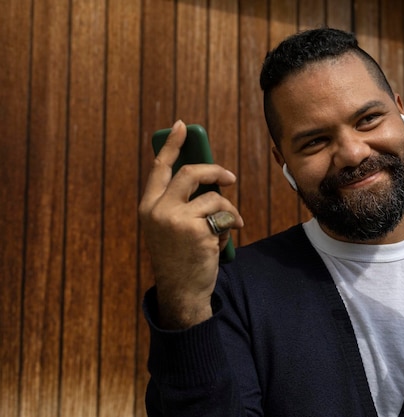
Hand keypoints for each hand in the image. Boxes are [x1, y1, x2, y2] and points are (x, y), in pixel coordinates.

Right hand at [139, 120, 243, 327]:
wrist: (182, 291)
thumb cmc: (180, 256)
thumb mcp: (171, 226)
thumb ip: (182, 201)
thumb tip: (210, 175)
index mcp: (148, 207)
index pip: (159, 168)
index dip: (171, 145)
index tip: (182, 126)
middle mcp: (158, 210)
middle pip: (190, 173)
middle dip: (215, 171)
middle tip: (230, 178)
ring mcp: (177, 221)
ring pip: (215, 197)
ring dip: (228, 209)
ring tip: (228, 226)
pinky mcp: (198, 232)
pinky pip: (225, 216)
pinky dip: (230, 226)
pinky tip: (222, 242)